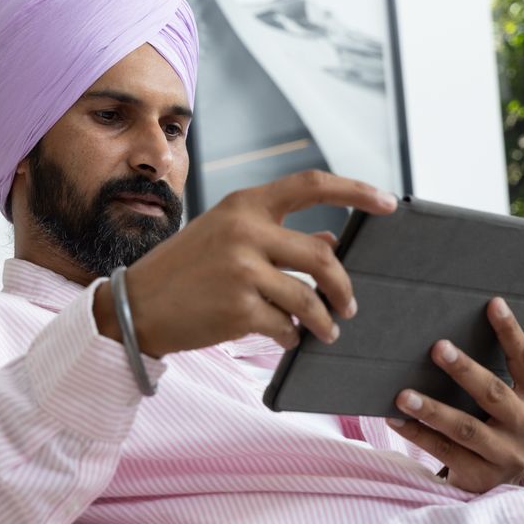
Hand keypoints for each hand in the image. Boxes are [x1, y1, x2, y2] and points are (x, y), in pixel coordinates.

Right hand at [94, 170, 397, 356]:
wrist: (135, 307)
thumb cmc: (182, 271)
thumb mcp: (224, 237)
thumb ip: (274, 235)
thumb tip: (329, 240)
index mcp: (244, 204)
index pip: (311, 184)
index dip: (356, 191)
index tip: (388, 203)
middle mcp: (245, 230)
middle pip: (323, 256)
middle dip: (343, 288)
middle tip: (349, 306)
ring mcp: (242, 269)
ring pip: (310, 299)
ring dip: (324, 322)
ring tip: (325, 332)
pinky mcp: (238, 308)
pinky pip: (286, 327)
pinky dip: (292, 337)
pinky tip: (285, 339)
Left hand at [386, 298, 523, 492]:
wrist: (500, 483)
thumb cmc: (496, 426)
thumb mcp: (507, 402)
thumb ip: (491, 374)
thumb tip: (445, 337)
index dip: (510, 332)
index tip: (493, 303)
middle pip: (493, 394)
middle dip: (464, 370)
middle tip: (437, 347)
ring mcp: (507, 455)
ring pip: (465, 428)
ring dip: (432, 409)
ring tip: (402, 394)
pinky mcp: (482, 477)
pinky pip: (445, 452)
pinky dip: (418, 434)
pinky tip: (395, 419)